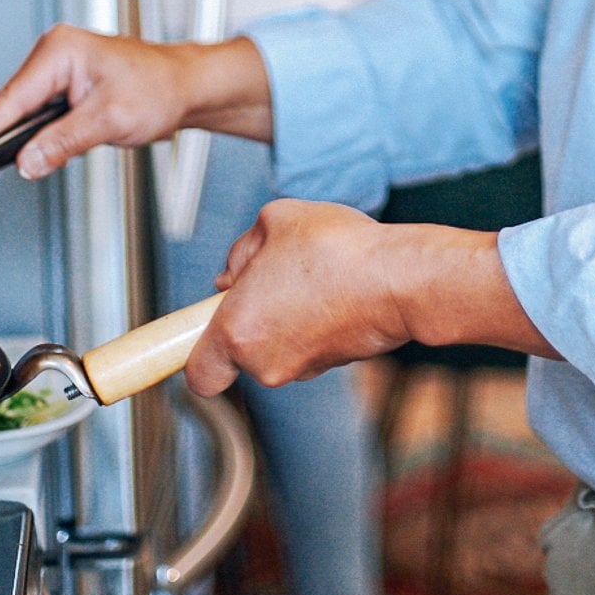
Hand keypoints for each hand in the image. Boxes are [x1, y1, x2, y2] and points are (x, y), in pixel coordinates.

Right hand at [0, 25, 271, 179]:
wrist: (186, 86)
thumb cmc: (159, 88)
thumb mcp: (109, 120)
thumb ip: (63, 142)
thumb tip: (27, 161)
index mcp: (61, 51)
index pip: (13, 96)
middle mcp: (56, 53)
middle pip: (13, 102)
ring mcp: (60, 68)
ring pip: (24, 109)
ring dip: (15, 135)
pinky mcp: (67, 84)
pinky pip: (38, 111)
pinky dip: (32, 131)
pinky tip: (25, 150)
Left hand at [185, 198, 557, 394]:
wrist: (399, 279)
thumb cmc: (337, 251)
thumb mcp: (275, 220)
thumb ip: (243, 248)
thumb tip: (234, 273)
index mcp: (236, 330)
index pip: (197, 374)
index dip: (195, 355)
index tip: (198, 336)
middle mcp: (263, 361)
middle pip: (238, 352)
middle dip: (248, 317)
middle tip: (269, 279)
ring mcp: (299, 368)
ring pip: (274, 347)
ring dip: (282, 318)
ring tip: (309, 277)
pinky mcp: (330, 366)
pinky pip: (304, 346)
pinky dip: (311, 324)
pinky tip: (330, 290)